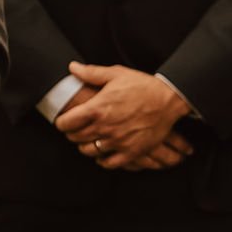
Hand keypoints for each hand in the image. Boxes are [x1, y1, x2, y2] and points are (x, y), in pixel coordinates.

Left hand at [56, 63, 192, 172]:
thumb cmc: (143, 85)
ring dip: (85, 146)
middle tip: (75, 129)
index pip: (66, 123)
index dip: (61, 122)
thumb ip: (91, 73)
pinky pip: (108, 163)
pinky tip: (102, 152)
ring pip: (88, 151)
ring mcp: (117, 142)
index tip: (64, 120)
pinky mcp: (130, 152)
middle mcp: (105, 128)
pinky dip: (101, 160)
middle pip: (75, 138)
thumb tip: (72, 68)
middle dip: (72, 133)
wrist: (169, 99)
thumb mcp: (116, 74)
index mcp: (98, 108)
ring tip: (88, 139)